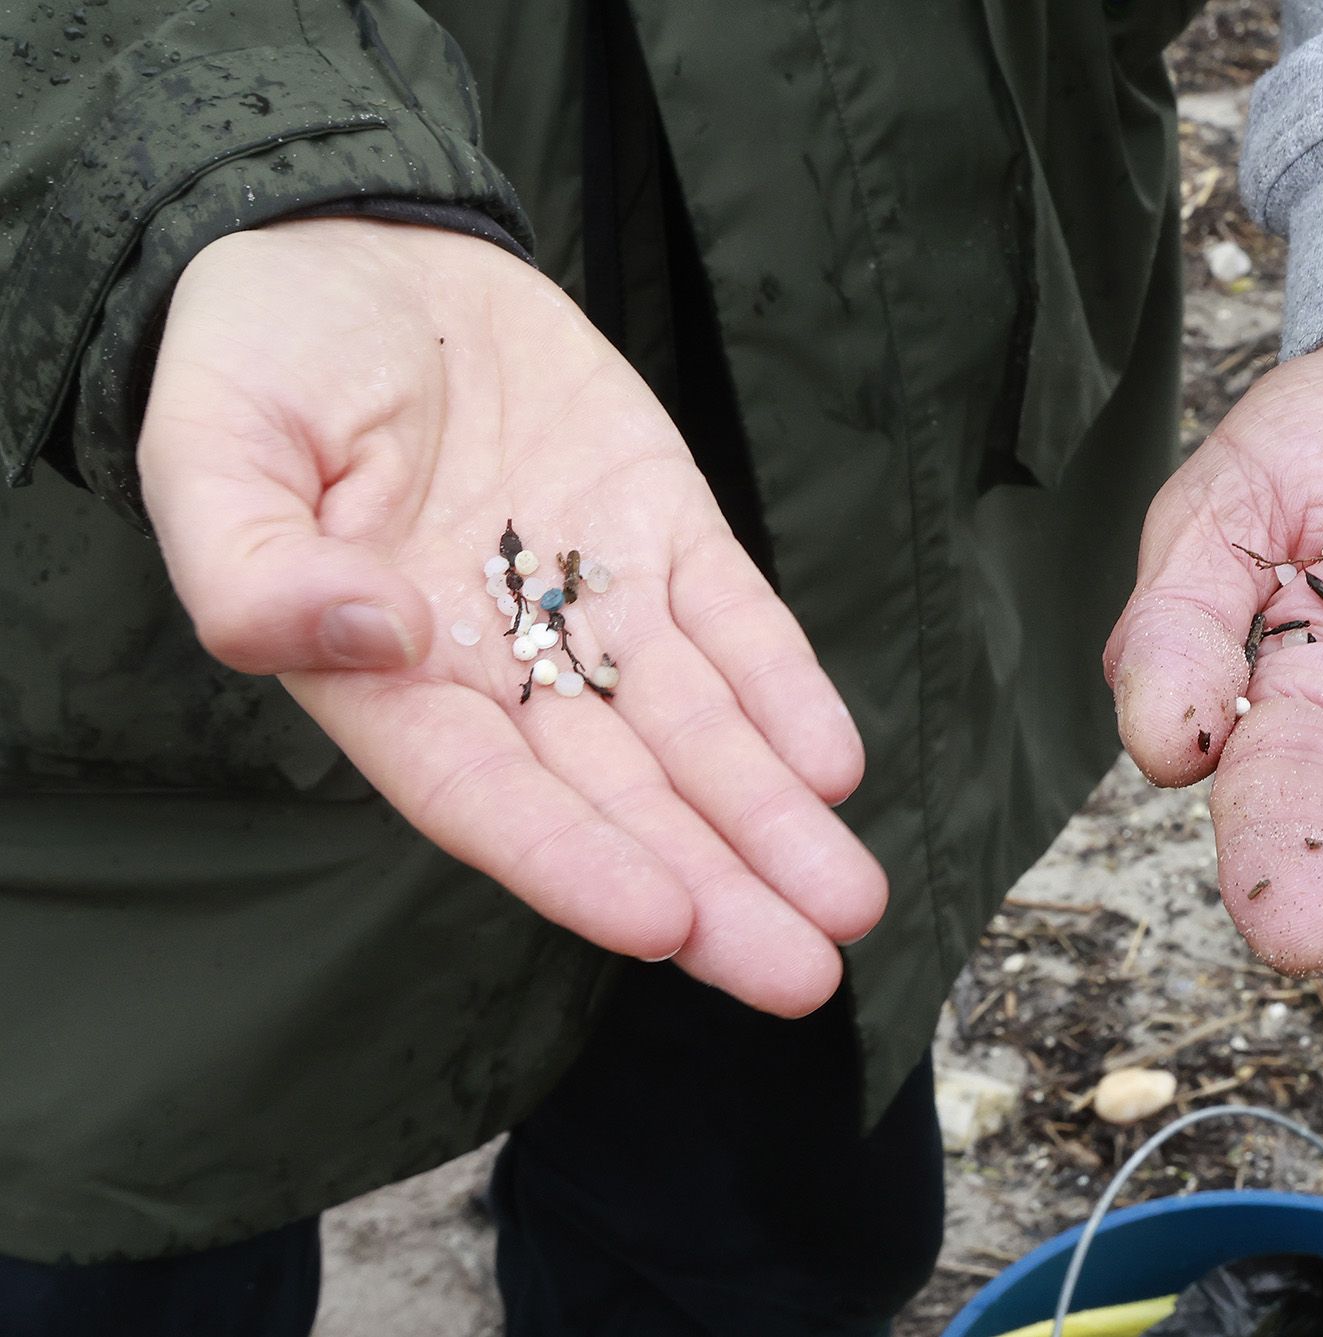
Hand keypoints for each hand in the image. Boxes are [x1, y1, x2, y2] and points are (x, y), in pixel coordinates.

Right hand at [138, 218, 886, 1015]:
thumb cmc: (258, 361)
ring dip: (772, 815)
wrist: (353, 251)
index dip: (572, 861)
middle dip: (713, 886)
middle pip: (619, 796)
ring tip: (848, 899)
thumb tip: (371, 634)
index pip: (486, 797)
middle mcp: (503, 665)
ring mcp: (594, 599)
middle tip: (802, 974)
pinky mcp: (663, 528)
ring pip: (696, 730)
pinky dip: (785, 686)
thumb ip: (253, 564)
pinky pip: (734, 619)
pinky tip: (833, 764)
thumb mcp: (213, 449)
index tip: (662, 921)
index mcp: (385, 678)